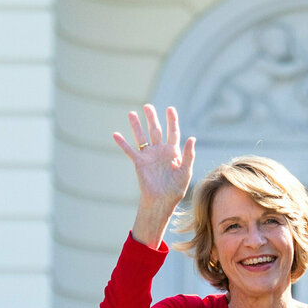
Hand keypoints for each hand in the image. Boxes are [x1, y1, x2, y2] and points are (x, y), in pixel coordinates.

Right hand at [113, 104, 195, 247]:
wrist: (162, 201)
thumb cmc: (176, 189)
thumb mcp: (186, 171)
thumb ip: (189, 155)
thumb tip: (192, 138)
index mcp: (173, 152)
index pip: (173, 132)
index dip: (172, 120)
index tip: (170, 109)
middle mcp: (160, 151)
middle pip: (155, 130)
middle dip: (152, 118)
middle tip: (147, 106)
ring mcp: (149, 156)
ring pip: (142, 137)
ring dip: (136, 125)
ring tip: (132, 113)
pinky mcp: (139, 163)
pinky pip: (130, 150)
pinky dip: (123, 143)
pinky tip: (115, 134)